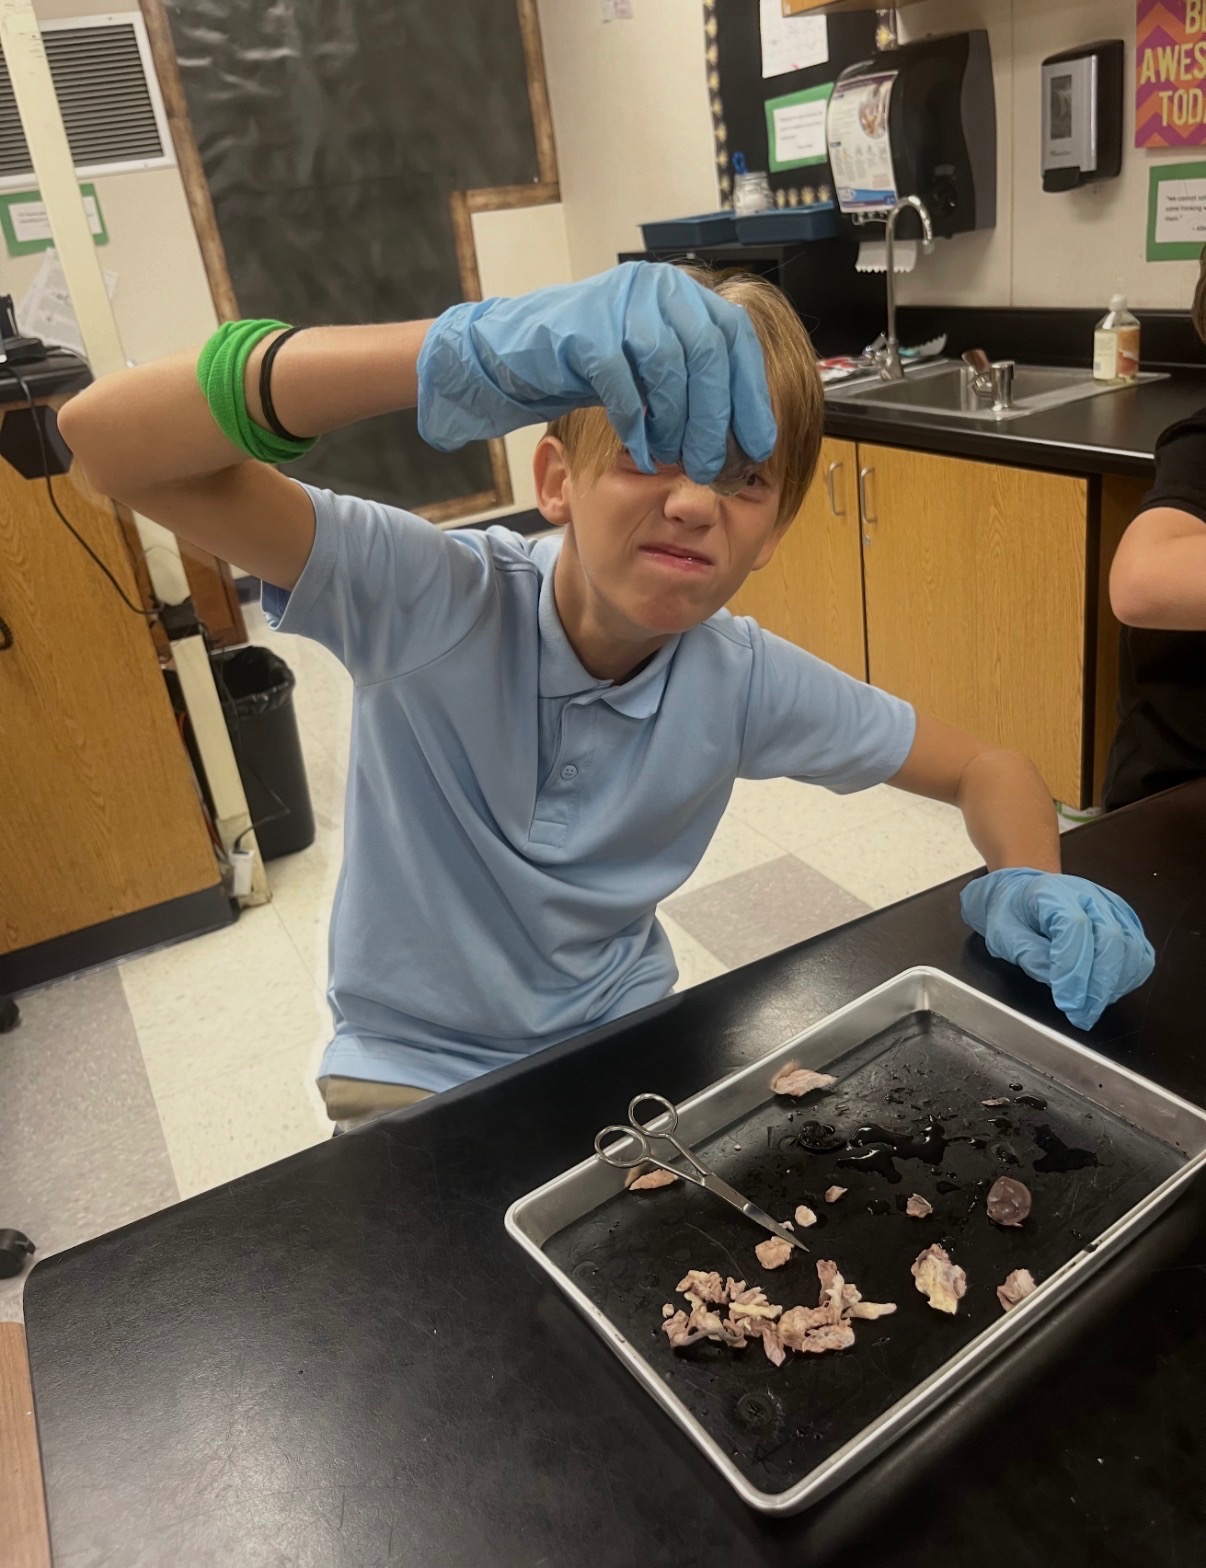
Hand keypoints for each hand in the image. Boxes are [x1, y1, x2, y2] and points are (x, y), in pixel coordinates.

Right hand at [416, 262, 776, 483]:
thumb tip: (745, 430)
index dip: (751, 395)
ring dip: (678, 423)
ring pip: (668, 366)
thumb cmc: (587, 369)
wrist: (513, 357)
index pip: (734, 337)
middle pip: (707, 352)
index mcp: (681, 292)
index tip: (760, 444)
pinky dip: (637, 425)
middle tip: (713, 464)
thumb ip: (693, 382)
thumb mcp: (651, 370)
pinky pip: (622, 383)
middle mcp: (656, 287)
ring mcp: (618, 303)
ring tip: (676, 459)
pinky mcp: (583, 330)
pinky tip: (642, 454)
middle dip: (716, 417)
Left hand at [960, 868, 1154, 1030]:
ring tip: (1091, 1007)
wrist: (1024, 896)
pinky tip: (1106, 993)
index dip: (1073, 969)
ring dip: (1115, 985)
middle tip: (1082, 1015)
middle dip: (1098, 985)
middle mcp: (1089, 895)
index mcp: (1053, 892)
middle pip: (1111, 938)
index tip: (1067, 1003)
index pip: (1075, 927)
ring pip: (1131, 948)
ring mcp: (1112, 907)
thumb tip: (1061, 985)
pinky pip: (1140, 954)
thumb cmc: (1012, 914)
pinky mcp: (1127, 922)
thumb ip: (1029, 957)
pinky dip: (1128, 978)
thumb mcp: (1003, 935)